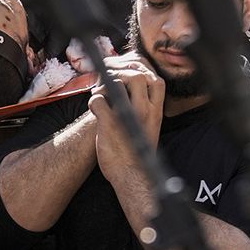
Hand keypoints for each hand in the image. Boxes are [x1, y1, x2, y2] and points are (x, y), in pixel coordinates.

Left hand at [90, 53, 163, 181]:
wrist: (133, 178)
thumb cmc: (139, 155)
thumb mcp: (151, 130)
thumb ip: (146, 112)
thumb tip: (135, 97)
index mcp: (156, 113)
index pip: (156, 80)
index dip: (142, 72)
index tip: (128, 75)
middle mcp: (145, 112)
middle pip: (137, 75)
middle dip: (121, 72)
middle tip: (110, 79)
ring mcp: (127, 117)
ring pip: (117, 83)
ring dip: (105, 84)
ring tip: (101, 92)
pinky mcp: (109, 124)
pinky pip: (98, 100)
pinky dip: (93, 100)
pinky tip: (94, 107)